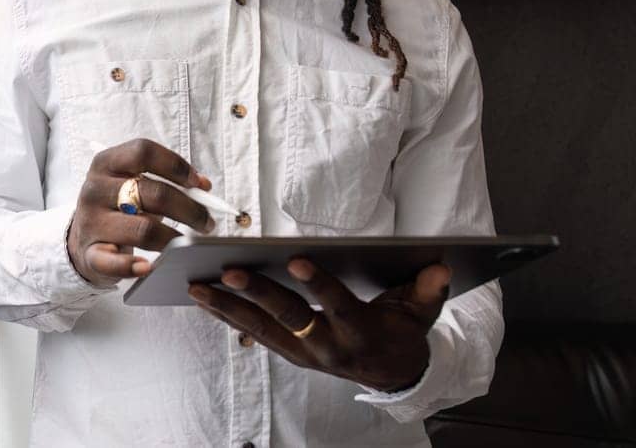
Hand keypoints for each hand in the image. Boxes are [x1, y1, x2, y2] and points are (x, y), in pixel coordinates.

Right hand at [66, 138, 214, 288]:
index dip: (175, 165)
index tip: (198, 184)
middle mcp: (95, 189)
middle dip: (189, 209)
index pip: (143, 152)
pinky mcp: (90, 254)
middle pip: (152, 193)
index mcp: (106, 163)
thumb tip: (204, 185)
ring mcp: (91, 222)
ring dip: (174, 238)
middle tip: (207, 223)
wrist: (81, 238)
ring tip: (189, 244)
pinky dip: (132, 266)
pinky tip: (148, 267)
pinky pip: (113, 262)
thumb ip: (166, 180)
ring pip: (143, 229)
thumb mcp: (132, 184)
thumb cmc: (116, 207)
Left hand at [187, 258, 451, 392]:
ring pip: (261, 331)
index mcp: (359, 332)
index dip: (319, 285)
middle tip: (229, 271)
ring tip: (195, 286)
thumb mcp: (422, 313)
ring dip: (227, 309)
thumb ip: (428, 291)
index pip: (338, 305)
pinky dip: (227, 317)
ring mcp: (304, 353)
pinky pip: (253, 335)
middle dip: (258, 295)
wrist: (394, 375)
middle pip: (289, 319)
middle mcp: (327, 347)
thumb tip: (440, 268)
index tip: (297, 261)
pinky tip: (202, 298)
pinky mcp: (289, 353)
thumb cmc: (403, 331)